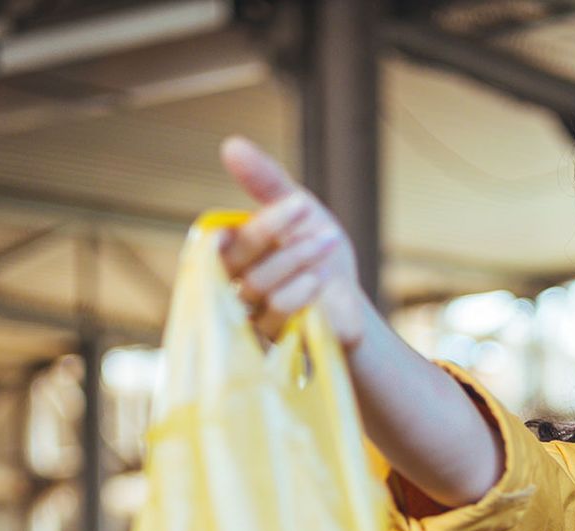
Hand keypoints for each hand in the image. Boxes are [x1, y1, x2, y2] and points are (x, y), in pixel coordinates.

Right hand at [218, 136, 371, 349]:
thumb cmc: (319, 256)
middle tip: (308, 209)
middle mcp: (231, 285)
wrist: (351, 304)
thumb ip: (265, 182)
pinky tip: (318, 281)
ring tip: (326, 243)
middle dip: (273, 231)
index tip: (296, 203)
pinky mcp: (268, 341)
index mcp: (232, 252)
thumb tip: (230, 144)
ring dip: (296, 259)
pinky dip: (298, 294)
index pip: (224, 237)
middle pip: (235, 261)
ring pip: (256, 286)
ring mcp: (248, 316)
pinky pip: (272, 316)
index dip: (257, 222)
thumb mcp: (300, 212)